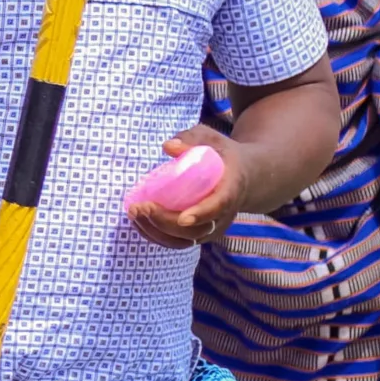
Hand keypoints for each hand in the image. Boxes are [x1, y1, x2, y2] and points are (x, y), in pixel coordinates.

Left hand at [127, 124, 245, 248]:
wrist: (245, 176)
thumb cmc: (222, 154)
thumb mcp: (211, 139)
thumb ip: (192, 139)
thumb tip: (168, 147)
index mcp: (231, 188)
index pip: (219, 206)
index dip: (201, 213)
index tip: (182, 218)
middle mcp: (224, 214)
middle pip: (197, 230)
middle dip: (165, 222)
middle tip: (140, 207)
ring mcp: (212, 227)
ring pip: (185, 241)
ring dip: (156, 231)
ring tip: (134, 212)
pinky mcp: (199, 234)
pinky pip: (177, 242)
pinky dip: (155, 235)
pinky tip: (138, 220)